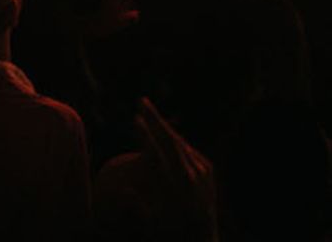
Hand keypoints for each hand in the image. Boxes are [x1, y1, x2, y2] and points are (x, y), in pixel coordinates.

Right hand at [130, 98, 218, 241]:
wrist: (202, 235)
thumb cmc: (167, 233)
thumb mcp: (150, 225)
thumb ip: (137, 208)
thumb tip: (123, 190)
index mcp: (177, 187)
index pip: (159, 155)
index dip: (147, 136)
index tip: (135, 120)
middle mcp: (193, 175)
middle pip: (172, 141)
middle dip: (156, 119)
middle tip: (142, 101)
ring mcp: (203, 170)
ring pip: (180, 142)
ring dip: (164, 126)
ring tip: (148, 111)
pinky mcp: (208, 169)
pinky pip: (187, 149)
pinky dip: (173, 139)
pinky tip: (161, 131)